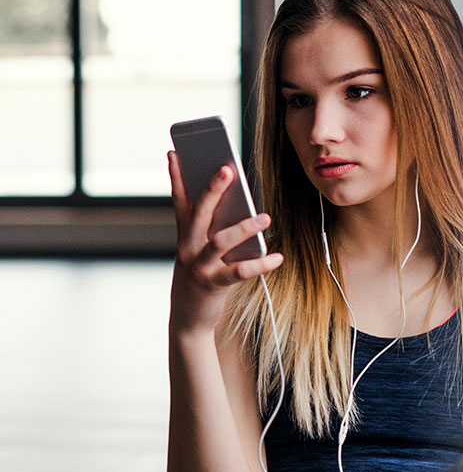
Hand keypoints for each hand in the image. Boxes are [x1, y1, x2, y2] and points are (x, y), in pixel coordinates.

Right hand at [167, 150, 282, 336]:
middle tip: (227, 169)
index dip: (176, 176)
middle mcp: (188, 247)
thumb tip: (238, 207)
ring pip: (220, 241)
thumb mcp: (200, 252)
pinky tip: (277, 257)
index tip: (175, 152)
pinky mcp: (212, 285)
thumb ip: (212, 230)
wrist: (188, 319)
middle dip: (212, 189)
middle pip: (199, 212)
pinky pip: (238, 272)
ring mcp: (199, 266)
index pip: (179, 200)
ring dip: (244, 228)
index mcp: (185, 236)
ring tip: (265, 217)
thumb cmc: (201, 278)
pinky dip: (260, 265)